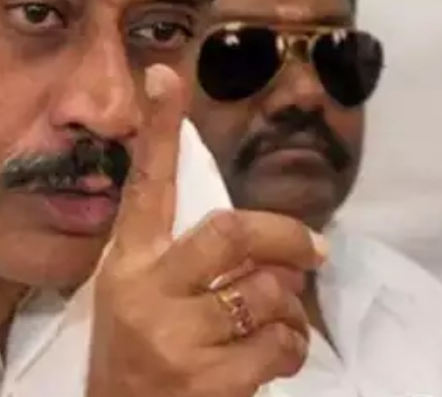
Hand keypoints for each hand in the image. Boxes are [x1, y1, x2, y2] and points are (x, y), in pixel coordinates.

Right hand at [86, 65, 327, 396]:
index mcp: (128, 263)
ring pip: (267, 293)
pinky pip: (278, 345)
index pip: (145, 186)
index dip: (158, 130)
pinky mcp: (206, 382)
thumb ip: (181, 257)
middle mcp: (145, 292)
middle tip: (314, 249)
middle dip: (286, 236)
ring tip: (278, 323)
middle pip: (232, 233)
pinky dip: (290, 348)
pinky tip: (270, 358)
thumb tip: (257, 229)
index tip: (164, 75)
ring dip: (291, 308)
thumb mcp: (139, 297)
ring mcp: (174, 338)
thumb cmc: (140, 357)